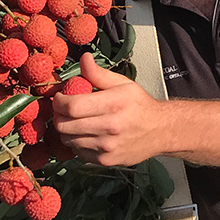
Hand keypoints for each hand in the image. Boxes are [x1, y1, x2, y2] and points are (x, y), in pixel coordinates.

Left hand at [52, 53, 168, 165]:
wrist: (161, 130)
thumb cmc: (140, 106)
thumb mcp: (123, 84)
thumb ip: (99, 73)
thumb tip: (84, 59)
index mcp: (114, 104)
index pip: (72, 106)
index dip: (59, 101)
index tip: (60, 97)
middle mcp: (110, 127)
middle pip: (64, 125)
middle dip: (59, 115)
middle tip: (65, 110)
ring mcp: (107, 146)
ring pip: (68, 140)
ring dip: (67, 130)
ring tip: (77, 122)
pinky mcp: (105, 160)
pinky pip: (78, 152)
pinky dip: (77, 143)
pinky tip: (88, 135)